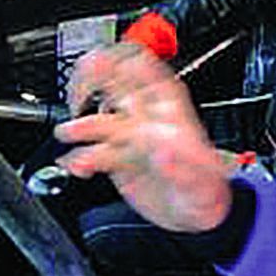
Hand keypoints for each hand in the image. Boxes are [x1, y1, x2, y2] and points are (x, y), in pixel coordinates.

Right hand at [54, 43, 232, 231]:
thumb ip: (181, 163)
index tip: (103, 65)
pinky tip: (77, 166)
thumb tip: (163, 147)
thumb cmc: (206, 192)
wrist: (195, 216)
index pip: (146, 69)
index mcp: (171, 111)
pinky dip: (79, 157)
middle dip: (91, 80)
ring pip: (99, 119)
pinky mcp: (118, 159)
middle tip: (76, 93)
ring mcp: (131, 138)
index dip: (122, 59)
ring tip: (69, 134)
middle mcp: (147, 119)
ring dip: (81, 124)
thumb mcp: (201, 179)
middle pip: (115, 84)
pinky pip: (92, 151)